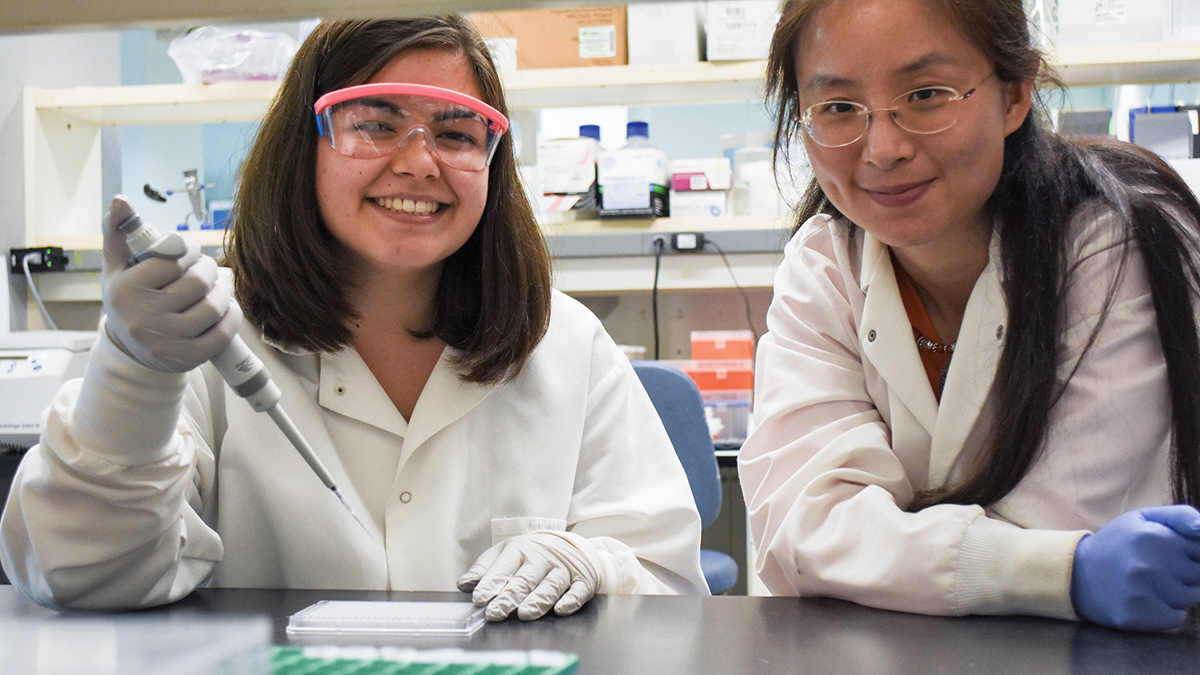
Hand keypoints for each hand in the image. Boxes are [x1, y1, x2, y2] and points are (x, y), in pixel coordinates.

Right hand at [101, 196, 240, 372]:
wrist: (132, 351)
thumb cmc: (129, 300)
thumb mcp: (117, 268)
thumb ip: (118, 232)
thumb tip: (122, 199)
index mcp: (125, 290)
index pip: (173, 259)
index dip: (190, 250)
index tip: (191, 251)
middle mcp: (143, 317)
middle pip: (198, 282)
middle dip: (209, 268)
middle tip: (207, 268)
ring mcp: (166, 342)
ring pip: (214, 306)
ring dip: (223, 292)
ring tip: (215, 288)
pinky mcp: (188, 358)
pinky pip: (224, 332)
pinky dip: (231, 316)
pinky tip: (224, 309)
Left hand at [457, 532, 599, 620]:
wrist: (571, 545)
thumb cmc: (532, 553)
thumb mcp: (506, 553)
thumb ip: (485, 568)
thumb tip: (464, 584)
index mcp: (520, 550)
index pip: (504, 568)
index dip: (491, 583)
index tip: (480, 598)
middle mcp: (542, 559)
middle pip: (525, 579)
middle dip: (510, 596)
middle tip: (496, 612)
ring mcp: (563, 569)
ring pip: (551, 585)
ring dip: (538, 600)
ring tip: (525, 614)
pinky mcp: (583, 580)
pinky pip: (578, 591)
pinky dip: (571, 600)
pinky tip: (561, 609)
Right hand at [1071, 505, 1199, 630]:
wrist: (1076, 574)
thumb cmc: (1118, 544)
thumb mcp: (1143, 519)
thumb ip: (1180, 516)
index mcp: (1153, 536)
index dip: (1185, 553)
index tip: (1164, 554)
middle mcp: (1149, 563)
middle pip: (1198, 575)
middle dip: (1183, 574)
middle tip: (1155, 570)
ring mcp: (1142, 591)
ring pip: (1191, 598)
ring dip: (1176, 593)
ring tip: (1150, 585)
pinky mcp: (1136, 615)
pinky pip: (1176, 618)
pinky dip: (1166, 612)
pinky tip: (1146, 600)